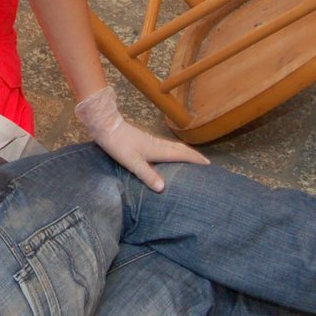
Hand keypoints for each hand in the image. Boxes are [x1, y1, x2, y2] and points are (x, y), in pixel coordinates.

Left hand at [76, 86, 208, 190]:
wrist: (107, 127)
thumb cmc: (119, 145)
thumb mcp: (132, 162)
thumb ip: (147, 175)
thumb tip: (163, 188)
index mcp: (158, 150)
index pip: (182, 154)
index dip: (195, 159)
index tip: (208, 164)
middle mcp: (158, 144)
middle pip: (180, 149)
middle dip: (193, 155)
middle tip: (205, 163)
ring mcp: (152, 142)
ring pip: (173, 147)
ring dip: (184, 153)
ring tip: (191, 161)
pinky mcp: (145, 141)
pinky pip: (166, 147)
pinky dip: (174, 152)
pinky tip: (168, 157)